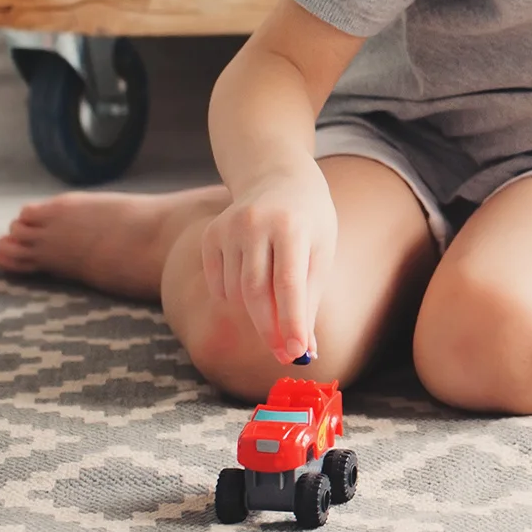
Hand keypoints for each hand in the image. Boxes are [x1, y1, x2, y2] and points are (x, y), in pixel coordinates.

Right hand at [199, 158, 336, 365]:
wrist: (278, 178)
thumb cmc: (309, 222)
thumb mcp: (321, 252)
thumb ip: (310, 298)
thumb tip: (304, 349)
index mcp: (292, 226)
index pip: (288, 283)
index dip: (291, 321)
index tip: (296, 352)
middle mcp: (256, 224)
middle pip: (255, 292)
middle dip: (270, 329)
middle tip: (283, 354)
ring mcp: (228, 227)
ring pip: (236, 293)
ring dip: (257, 311)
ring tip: (277, 299)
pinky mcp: (210, 235)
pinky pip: (219, 285)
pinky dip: (235, 297)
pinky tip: (253, 279)